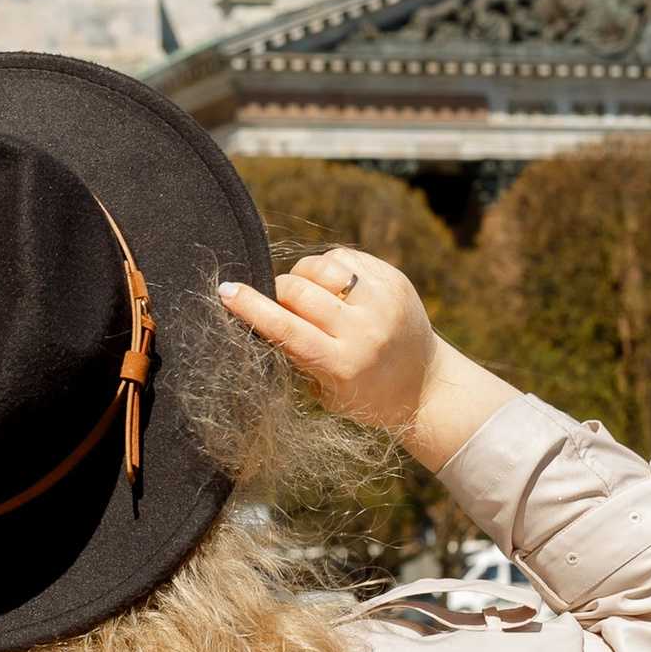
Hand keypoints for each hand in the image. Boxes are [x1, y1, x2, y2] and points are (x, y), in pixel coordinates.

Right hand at [218, 247, 514, 470]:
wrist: (424, 386)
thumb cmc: (362, 394)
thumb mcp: (322, 389)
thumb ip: (294, 353)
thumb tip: (258, 312)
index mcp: (342, 364)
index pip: (286, 327)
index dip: (251, 307)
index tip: (226, 291)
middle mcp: (366, 330)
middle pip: (299, 290)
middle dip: (278, 291)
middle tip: (279, 303)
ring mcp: (384, 301)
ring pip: (321, 266)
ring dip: (303, 275)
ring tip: (309, 294)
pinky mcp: (395, 281)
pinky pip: (345, 257)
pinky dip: (329, 268)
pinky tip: (334, 287)